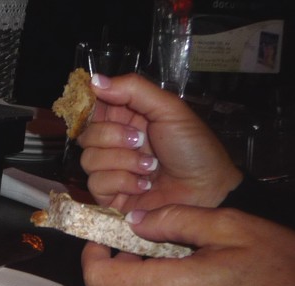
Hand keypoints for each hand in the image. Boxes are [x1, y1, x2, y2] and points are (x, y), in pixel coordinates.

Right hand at [76, 73, 242, 213]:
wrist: (207, 189)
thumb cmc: (194, 148)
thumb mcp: (169, 109)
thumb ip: (133, 89)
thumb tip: (95, 80)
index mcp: (128, 118)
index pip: (94, 106)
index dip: (93, 107)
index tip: (105, 108)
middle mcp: (116, 142)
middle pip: (87, 134)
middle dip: (114, 137)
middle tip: (141, 141)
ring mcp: (112, 170)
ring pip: (89, 159)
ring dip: (123, 162)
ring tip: (150, 167)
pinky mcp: (110, 195)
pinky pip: (96, 184)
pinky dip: (122, 183)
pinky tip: (144, 185)